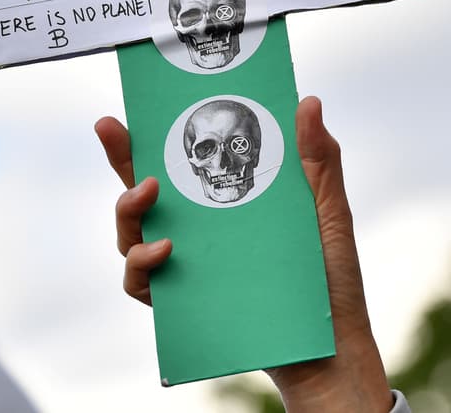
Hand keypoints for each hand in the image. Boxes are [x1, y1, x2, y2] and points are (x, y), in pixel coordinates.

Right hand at [95, 96, 392, 412]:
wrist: (331, 348)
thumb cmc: (332, 280)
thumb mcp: (330, 213)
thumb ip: (319, 161)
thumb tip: (307, 101)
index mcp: (231, 202)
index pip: (184, 163)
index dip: (151, 136)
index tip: (123, 109)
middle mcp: (202, 232)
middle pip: (146, 193)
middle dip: (123, 160)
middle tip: (118, 134)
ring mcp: (189, 267)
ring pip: (133, 235)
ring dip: (127, 210)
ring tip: (148, 195)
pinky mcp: (184, 303)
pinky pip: (142, 284)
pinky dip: (142, 265)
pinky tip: (165, 251)